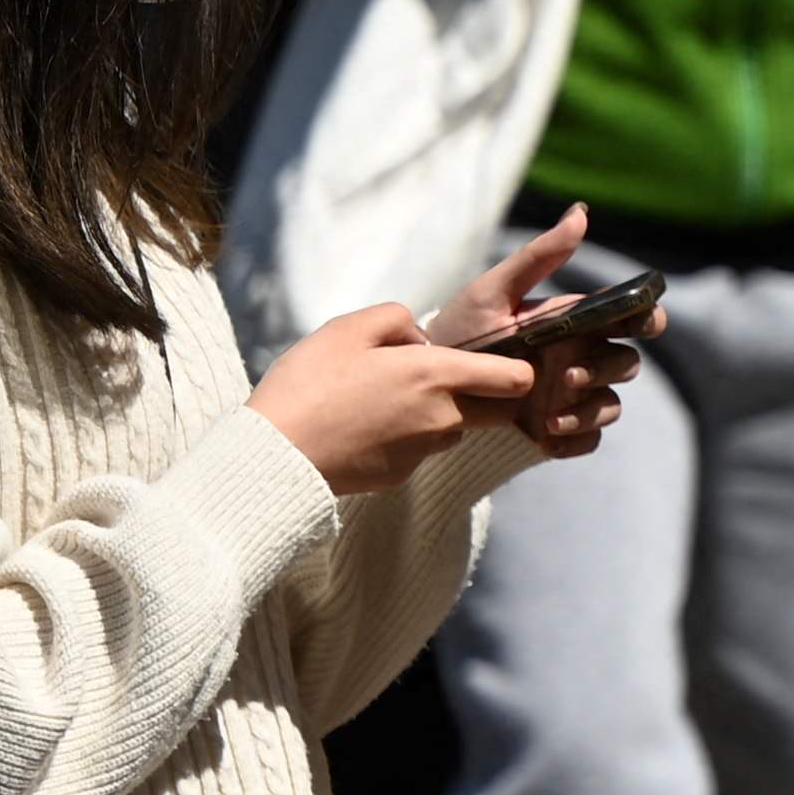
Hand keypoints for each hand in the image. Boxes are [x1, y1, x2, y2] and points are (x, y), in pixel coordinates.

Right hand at [251, 304, 532, 495]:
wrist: (275, 454)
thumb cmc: (308, 384)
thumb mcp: (346, 329)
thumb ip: (395, 320)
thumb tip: (421, 338)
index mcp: (435, 376)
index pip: (515, 378)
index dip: (518, 369)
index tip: (502, 360)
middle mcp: (443, 417)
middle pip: (500, 410)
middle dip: (489, 395)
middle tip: (446, 378)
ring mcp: (425, 451)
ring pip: (456, 430)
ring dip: (440, 414)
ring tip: (387, 399)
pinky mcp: (403, 475)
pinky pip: (420, 450)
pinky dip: (406, 437)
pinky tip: (365, 426)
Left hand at [423, 207, 643, 458]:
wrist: (429, 385)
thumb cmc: (462, 331)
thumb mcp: (494, 290)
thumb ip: (539, 256)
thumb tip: (580, 212)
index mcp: (578, 324)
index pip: (634, 319)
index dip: (649, 319)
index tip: (641, 324)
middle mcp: (583, 359)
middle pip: (627, 363)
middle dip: (606, 369)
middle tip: (569, 375)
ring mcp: (573, 397)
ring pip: (611, 405)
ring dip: (590, 410)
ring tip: (550, 415)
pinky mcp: (559, 429)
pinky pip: (589, 440)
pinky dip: (575, 439)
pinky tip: (544, 436)